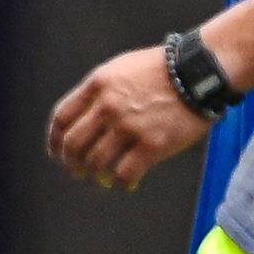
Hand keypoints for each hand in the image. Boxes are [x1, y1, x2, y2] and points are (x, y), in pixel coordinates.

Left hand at [49, 43, 211, 191]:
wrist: (198, 71)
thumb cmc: (161, 70)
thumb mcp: (120, 69)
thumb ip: (98, 92)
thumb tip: (83, 120)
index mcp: (97, 85)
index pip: (61, 118)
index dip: (55, 140)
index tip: (57, 152)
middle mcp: (107, 106)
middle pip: (73, 144)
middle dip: (70, 162)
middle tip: (76, 170)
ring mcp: (129, 126)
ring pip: (96, 163)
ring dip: (94, 175)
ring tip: (100, 178)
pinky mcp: (152, 144)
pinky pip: (124, 174)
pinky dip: (119, 183)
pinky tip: (123, 184)